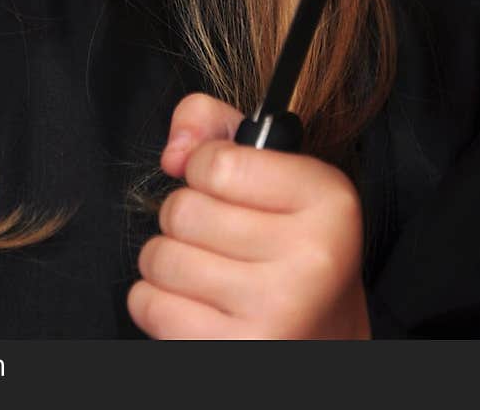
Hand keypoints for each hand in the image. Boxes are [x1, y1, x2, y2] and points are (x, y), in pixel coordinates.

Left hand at [127, 92, 370, 339]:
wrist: (321, 341)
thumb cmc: (287, 249)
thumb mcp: (274, 171)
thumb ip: (217, 127)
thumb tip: (173, 152)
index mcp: (330, 201)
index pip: (218, 160)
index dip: (206, 169)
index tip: (229, 191)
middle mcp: (313, 258)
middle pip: (183, 210)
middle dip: (184, 219)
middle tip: (219, 239)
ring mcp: (276, 313)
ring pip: (159, 257)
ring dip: (168, 261)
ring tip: (206, 274)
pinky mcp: (236, 352)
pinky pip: (149, 304)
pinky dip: (157, 303)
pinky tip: (197, 308)